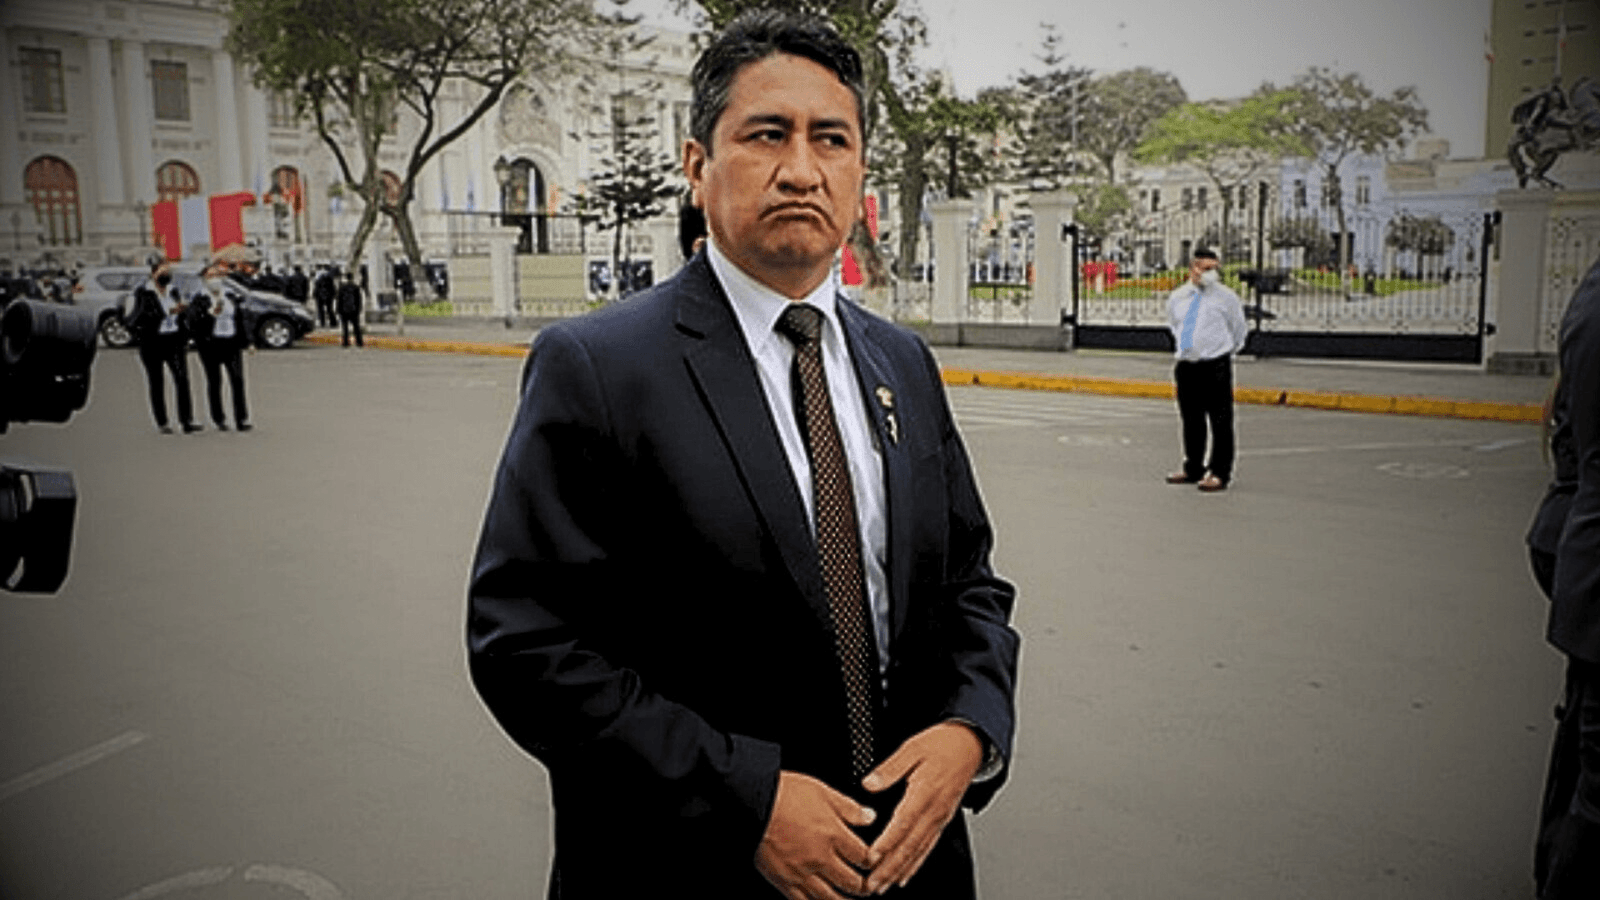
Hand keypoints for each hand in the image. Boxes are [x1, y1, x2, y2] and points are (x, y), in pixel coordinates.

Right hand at [757, 770, 876, 899]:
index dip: (873, 861)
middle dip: (864, 887)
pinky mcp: (783, 881)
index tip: (875, 862)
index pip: (863, 856)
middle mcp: (820, 858)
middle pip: (851, 882)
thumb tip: (870, 817)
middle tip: (869, 888)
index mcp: (832, 834)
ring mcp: (801, 872)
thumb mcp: (823, 791)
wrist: (753, 802)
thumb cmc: (784, 793)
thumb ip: (849, 808)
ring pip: (830, 897)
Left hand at [861, 722, 982, 894]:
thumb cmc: (942, 744)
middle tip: (872, 884)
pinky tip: (905, 875)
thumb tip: (870, 784)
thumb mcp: (912, 747)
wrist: (969, 745)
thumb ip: (890, 768)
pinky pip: (928, 847)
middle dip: (890, 868)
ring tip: (884, 886)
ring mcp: (939, 818)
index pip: (903, 823)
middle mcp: (933, 810)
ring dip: (900, 871)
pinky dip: (916, 864)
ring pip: (919, 851)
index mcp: (924, 792)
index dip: (887, 842)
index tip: (871, 857)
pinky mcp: (942, 820)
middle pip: (910, 845)